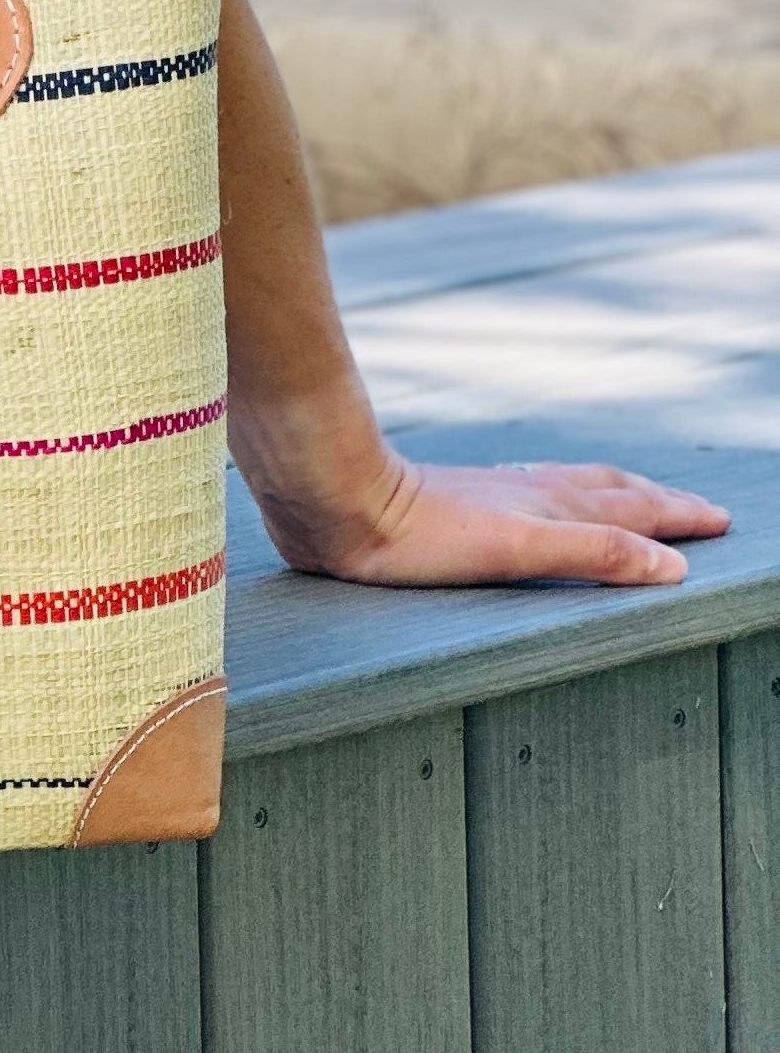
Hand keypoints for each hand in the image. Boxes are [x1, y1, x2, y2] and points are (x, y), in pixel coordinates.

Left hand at [250, 411, 727, 589]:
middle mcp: (525, 493)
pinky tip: (529, 501)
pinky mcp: (450, 500)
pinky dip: (552, 497)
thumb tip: (672, 565)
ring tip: (628, 498)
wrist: (333, 497)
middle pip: (606, 492)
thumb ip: (592, 554)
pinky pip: (523, 493)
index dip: (676, 519)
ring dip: (608, 496)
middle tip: (697, 509)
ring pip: (565, 488)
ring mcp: (488, 493)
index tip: (720, 521)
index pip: (630, 512)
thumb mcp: (518, 548)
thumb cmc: (418, 532)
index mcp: (548, 507)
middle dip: (656, 503)